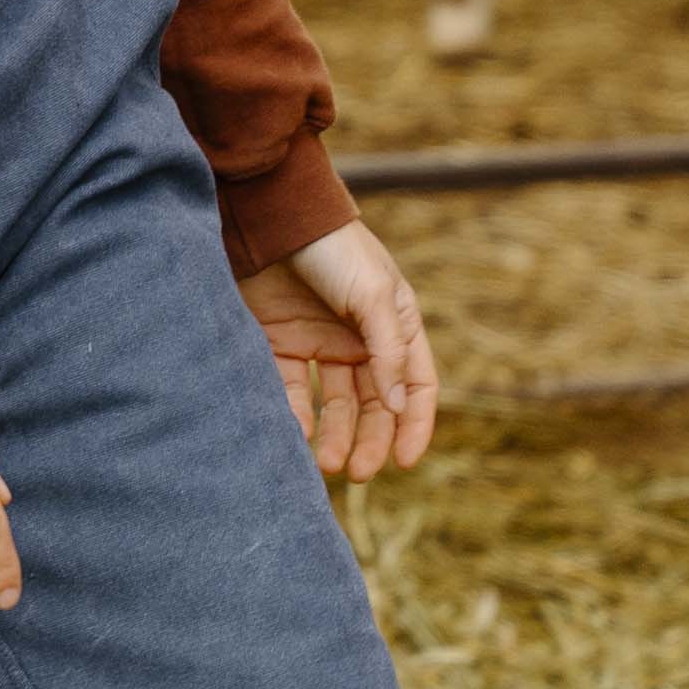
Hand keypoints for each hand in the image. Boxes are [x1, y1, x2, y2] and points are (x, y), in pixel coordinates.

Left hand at [238, 222, 437, 481]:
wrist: (271, 216)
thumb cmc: (334, 249)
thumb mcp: (374, 295)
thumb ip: (388, 352)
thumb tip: (399, 408)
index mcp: (397, 324)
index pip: (417, 385)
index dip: (415, 425)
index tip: (404, 462)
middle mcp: (361, 339)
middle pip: (374, 404)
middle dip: (369, 441)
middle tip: (356, 472)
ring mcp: (320, 342)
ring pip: (333, 405)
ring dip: (334, 436)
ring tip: (325, 463)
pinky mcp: (280, 343)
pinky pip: (292, 390)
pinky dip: (296, 415)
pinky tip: (297, 435)